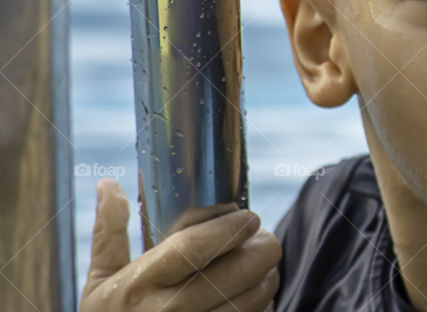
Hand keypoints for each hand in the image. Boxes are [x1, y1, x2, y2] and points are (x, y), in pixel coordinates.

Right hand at [80, 178, 280, 310]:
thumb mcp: (102, 277)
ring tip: (264, 264)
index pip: (192, 248)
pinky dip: (263, 304)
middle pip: (234, 272)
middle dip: (260, 249)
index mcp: (138, 284)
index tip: (250, 217)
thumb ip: (109, 232)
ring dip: (267, 276)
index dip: (229, 229)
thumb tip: (108, 184)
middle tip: (264, 237)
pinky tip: (257, 293)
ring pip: (251, 299)